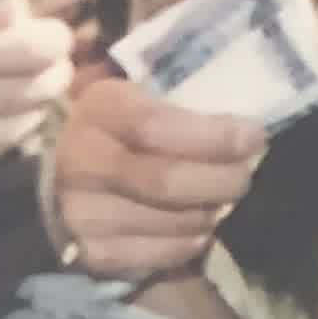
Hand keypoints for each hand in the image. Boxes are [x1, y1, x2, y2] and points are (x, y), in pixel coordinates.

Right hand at [48, 67, 264, 283]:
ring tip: (220, 196)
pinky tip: (196, 223)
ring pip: (176, 221)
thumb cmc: (122, 127)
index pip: (154, 126)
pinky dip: (194, 240)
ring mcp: (83, 213)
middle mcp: (81, 161)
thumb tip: (245, 64)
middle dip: (223, 179)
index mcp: (97, 108)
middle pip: (168, 181)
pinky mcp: (96, 255)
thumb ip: (181, 77)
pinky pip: (168, 254)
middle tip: (244, 173)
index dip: (213, 136)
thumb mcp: (140, 90)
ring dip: (213, 210)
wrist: (64, 179)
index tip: (254, 135)